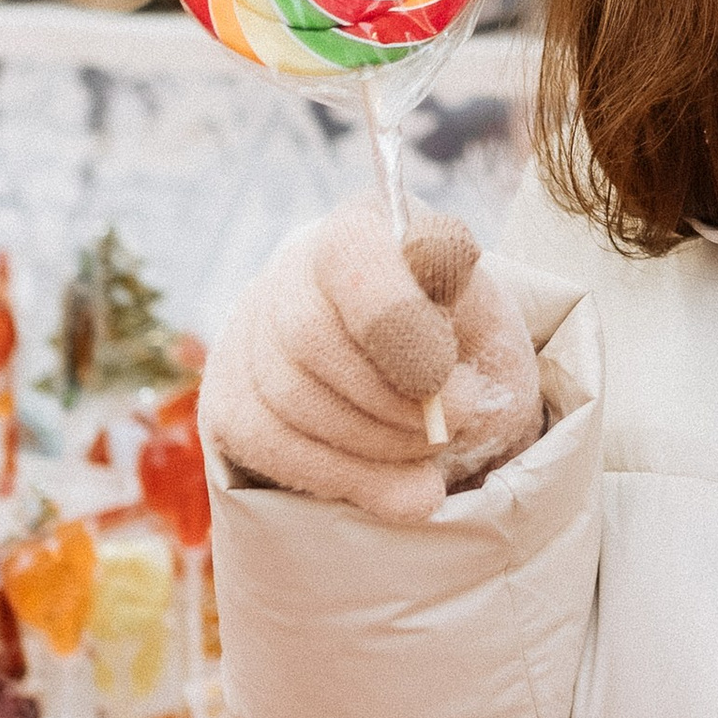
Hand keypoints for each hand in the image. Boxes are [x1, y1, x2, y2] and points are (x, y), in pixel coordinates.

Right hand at [201, 197, 543, 527]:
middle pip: (309, 339)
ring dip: (378, 445)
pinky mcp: (231, 399)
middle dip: (393, 401)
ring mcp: (250, 334)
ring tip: (433, 449)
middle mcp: (292, 269)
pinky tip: (401, 489)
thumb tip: (434, 276)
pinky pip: (270, 447)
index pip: (351, 255)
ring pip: (288, 400)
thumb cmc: (460, 340)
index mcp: (362, 227)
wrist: (429, 387)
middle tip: (459, 419)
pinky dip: (347, 478)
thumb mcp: (485, 311)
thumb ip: (463, 295)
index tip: (438, 378)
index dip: (393, 320)